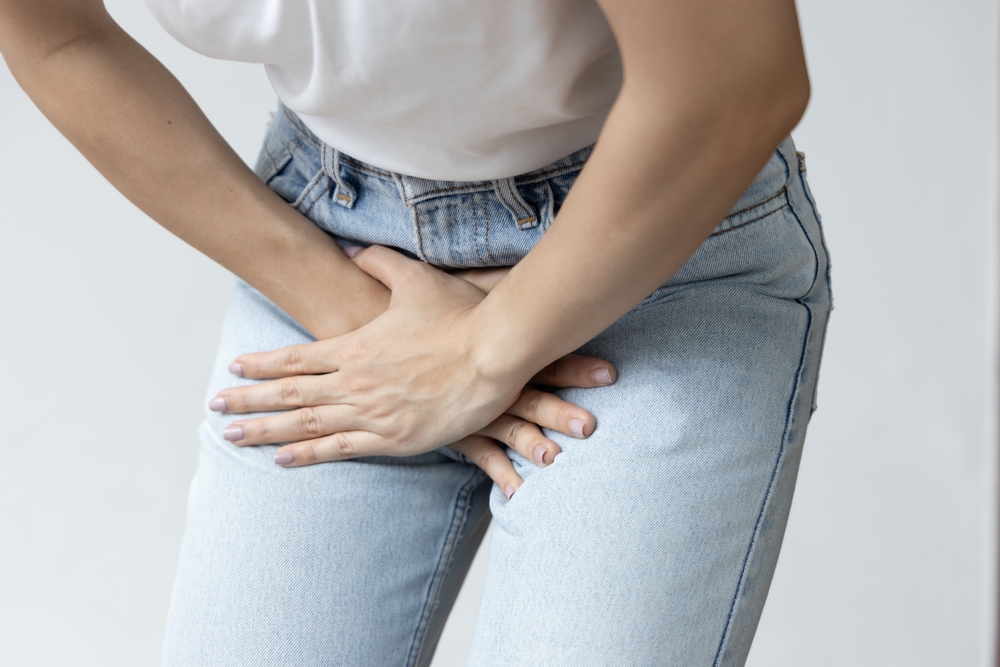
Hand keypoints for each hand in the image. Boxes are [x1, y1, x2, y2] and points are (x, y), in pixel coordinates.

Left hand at [210, 246, 615, 495]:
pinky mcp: (395, 439)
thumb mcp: (416, 278)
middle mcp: (354, 382)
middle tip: (214, 406)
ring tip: (231, 436)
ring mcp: (372, 413)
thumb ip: (378, 263)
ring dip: (264, 430)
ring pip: (305, 425)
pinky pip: (341, 450)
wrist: (495, 351)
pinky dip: (308, 454)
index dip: (262, 364)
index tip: (236, 366)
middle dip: (247, 400)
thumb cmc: (460, 315)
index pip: (295, 358)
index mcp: (355, 347)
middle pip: (288, 394)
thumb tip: (351, 251)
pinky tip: (281, 460)